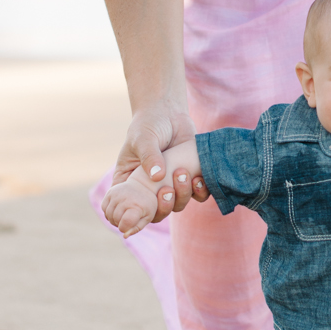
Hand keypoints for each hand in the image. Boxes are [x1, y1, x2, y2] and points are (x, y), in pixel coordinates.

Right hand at [103, 175, 158, 237]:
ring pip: (108, 215)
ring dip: (113, 219)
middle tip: (128, 220)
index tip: (130, 224)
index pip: (124, 225)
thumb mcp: (147, 217)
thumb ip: (136, 228)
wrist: (143, 185)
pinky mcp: (110, 192)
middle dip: (120, 224)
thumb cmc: (147, 205)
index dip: (125, 228)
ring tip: (123, 215)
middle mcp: (125, 199)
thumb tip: (124, 236)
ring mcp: (116, 194)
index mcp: (136, 206)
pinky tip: (118, 210)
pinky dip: (109, 212)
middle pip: (115, 220)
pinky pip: (104, 208)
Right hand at [112, 107, 206, 221]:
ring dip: (183, 195)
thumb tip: (157, 176)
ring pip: (178, 205)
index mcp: (130, 183)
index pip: (130, 209)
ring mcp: (170, 185)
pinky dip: (200, 191)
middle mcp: (150, 189)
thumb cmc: (149, 124)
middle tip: (168, 189)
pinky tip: (200, 179)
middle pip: (157, 213)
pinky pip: (197, 194)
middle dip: (165, 206)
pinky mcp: (189, 178)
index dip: (135, 217)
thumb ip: (149, 156)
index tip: (145, 210)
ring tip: (184, 174)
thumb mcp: (143, 139)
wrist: (169, 111)